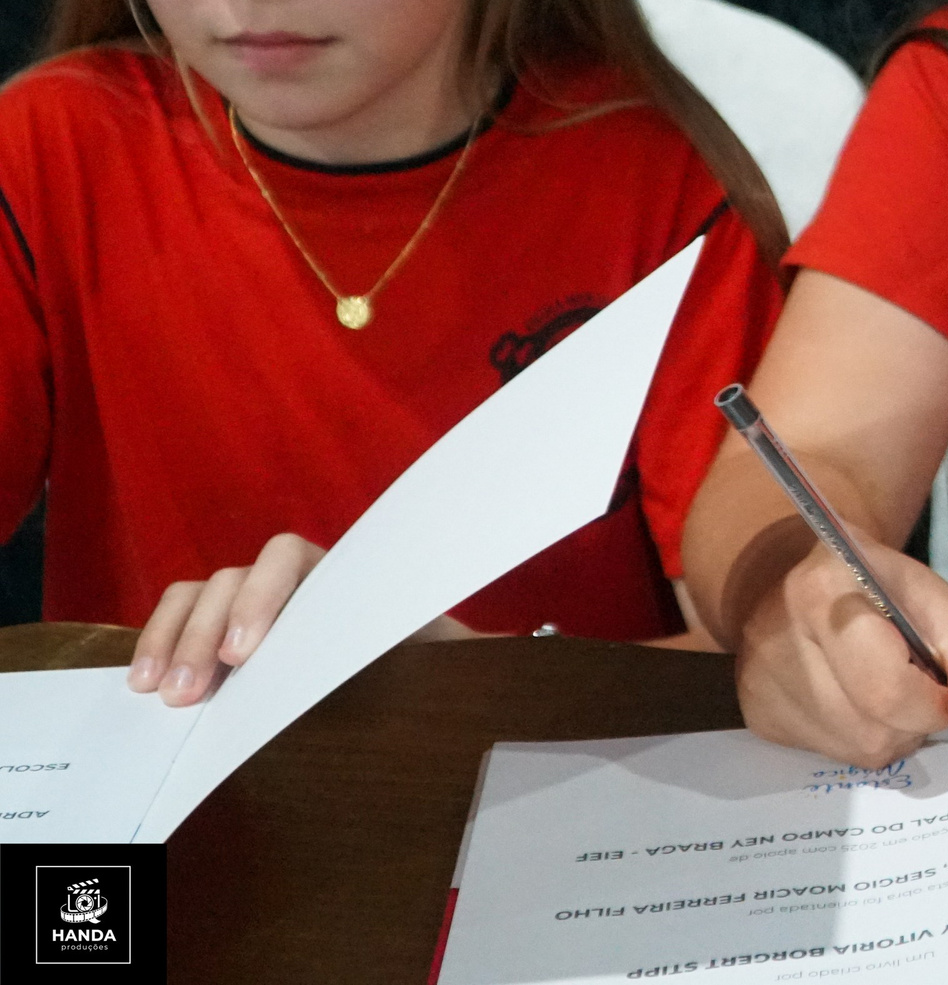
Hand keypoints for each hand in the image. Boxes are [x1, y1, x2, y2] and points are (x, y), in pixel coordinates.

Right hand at [126, 532, 476, 705]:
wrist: (419, 675)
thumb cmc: (425, 657)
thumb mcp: (437, 649)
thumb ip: (447, 642)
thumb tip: (500, 641)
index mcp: (339, 570)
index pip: (287, 557)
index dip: (260, 597)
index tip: (247, 654)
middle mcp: (287, 580)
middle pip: (230, 580)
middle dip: (204, 635)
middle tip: (189, 693)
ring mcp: (247, 602)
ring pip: (197, 596)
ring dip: (174, 641)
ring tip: (159, 692)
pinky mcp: (220, 633)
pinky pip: (178, 621)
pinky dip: (158, 645)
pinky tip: (145, 684)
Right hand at [734, 534, 947, 767]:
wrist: (802, 580)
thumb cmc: (878, 587)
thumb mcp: (935, 600)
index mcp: (821, 591)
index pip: (889, 688)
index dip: (937, 702)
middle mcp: (776, 639)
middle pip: (875, 730)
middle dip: (916, 718)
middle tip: (917, 680)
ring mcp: (759, 684)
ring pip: (859, 750)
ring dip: (891, 730)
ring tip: (881, 683)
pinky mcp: (757, 717)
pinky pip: (835, 755)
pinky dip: (859, 735)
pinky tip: (849, 696)